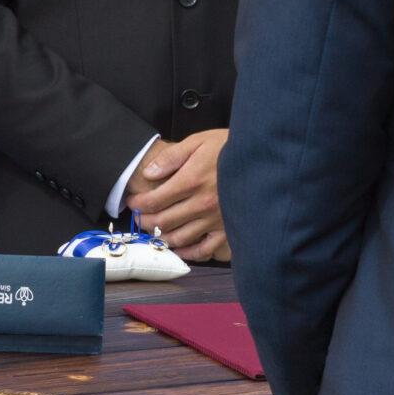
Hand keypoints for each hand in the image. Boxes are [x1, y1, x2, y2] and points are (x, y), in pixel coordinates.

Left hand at [124, 128, 230, 261]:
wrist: (260, 158)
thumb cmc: (229, 148)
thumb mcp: (198, 141)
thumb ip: (171, 157)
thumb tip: (149, 173)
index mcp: (192, 181)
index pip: (155, 200)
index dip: (139, 204)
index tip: (133, 202)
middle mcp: (202, 203)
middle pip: (163, 221)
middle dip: (145, 221)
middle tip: (139, 217)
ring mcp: (215, 219)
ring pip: (180, 237)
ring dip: (162, 237)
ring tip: (154, 230)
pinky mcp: (227, 228)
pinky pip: (204, 249)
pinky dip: (188, 253)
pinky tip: (179, 248)